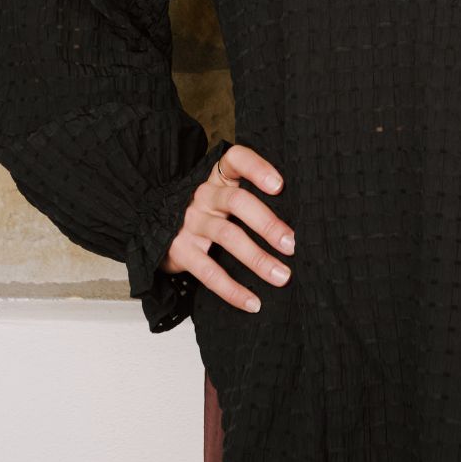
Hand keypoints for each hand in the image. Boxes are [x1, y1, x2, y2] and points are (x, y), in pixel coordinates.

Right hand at [160, 143, 294, 312]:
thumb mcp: (225, 196)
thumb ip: (253, 198)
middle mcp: (204, 196)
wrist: (158, 228)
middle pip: (237, 201)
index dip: (257, 168)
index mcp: (219, 179)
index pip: (235, 159)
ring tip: (282, 276)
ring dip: (258, 259)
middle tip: (292, 243)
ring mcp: (190, 222)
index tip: (280, 185)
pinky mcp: (181, 251)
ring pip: (228, 236)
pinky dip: (232, 290)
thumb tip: (302, 217)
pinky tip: (253, 302)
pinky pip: (209, 272)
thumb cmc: (210, 213)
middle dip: (267, 223)